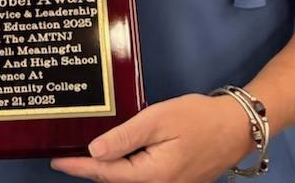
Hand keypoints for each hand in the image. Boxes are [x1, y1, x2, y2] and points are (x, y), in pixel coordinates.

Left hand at [50, 94, 254, 182]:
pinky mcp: (177, 181)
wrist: (237, 127)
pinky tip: (115, 158)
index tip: (56, 162)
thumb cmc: (198, 119)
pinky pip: (143, 179)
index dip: (79, 167)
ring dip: (108, 171)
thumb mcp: (158, 120)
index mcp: (153, 175)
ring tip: (84, 158)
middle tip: (65, 159)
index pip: (106, 173)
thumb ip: (126, 137)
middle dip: (90, 171)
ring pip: (130, 181)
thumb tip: (95, 151)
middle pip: (116, 181)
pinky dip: (125, 171)